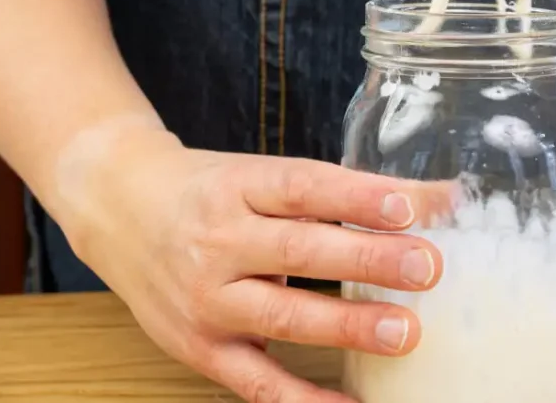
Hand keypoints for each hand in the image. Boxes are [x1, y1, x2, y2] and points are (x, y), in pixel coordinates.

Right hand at [53, 126, 447, 402]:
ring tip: (404, 332)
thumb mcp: (264, 174)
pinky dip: (304, 399)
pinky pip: (257, 381)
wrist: (120, 208)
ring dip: (346, 325)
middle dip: (368, 259)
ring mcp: (207, 299)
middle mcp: (219, 241)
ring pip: (282, 316)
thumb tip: (436, 199)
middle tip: (426, 267)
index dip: (358, 198)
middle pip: (300, 251)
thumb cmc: (210, 191)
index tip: (411, 209)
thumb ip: (342, 191)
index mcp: (240, 186)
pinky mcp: (200, 348)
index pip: (304, 188)